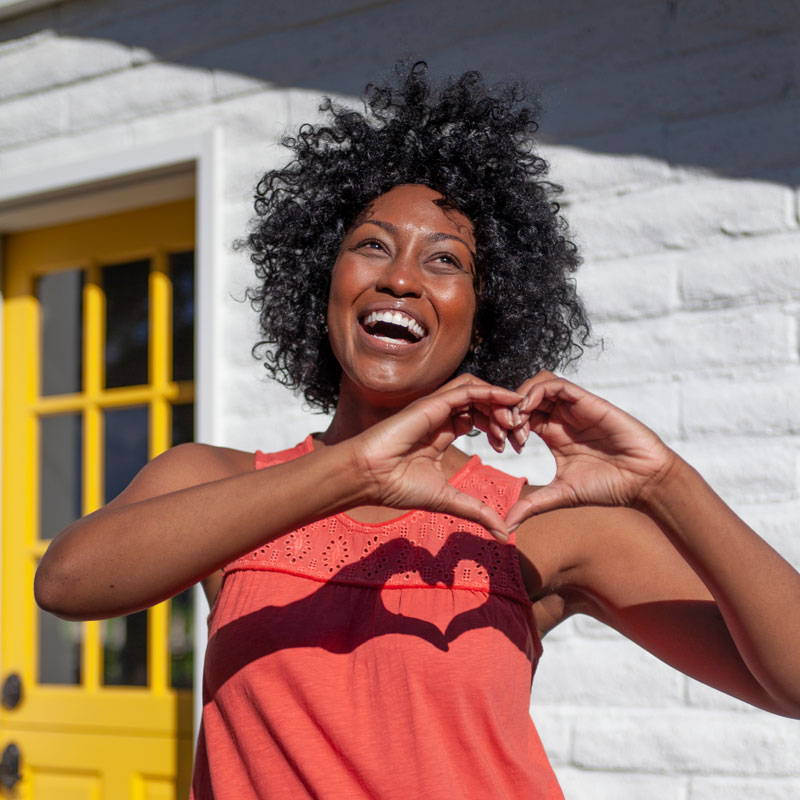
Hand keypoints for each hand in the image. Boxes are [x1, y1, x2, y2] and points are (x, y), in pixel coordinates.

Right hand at [348, 375, 522, 539]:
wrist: (370, 478)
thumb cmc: (398, 486)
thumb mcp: (449, 500)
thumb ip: (478, 512)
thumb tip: (504, 534)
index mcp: (442, 434)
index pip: (478, 419)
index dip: (500, 429)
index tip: (516, 447)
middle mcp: (440, 417)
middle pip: (481, 404)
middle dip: (505, 416)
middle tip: (520, 436)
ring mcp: (436, 407)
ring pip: (477, 392)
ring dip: (500, 402)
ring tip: (515, 421)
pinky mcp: (432, 403)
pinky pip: (467, 390)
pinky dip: (491, 392)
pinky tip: (509, 400)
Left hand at [504, 372, 676, 528]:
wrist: (644, 480)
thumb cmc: (607, 487)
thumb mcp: (561, 495)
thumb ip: (532, 505)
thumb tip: (505, 526)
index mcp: (552, 434)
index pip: (519, 417)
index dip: (503, 427)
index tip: (500, 447)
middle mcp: (561, 418)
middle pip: (524, 398)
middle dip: (507, 410)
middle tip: (502, 432)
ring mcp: (573, 408)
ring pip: (537, 385)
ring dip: (519, 398)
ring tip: (515, 422)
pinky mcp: (587, 401)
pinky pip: (556, 385)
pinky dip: (536, 392)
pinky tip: (528, 411)